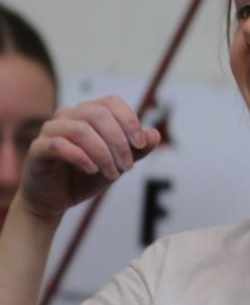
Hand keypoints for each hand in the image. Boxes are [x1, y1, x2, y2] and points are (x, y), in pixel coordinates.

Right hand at [17, 96, 159, 222]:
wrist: (54, 201)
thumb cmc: (85, 177)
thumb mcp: (118, 165)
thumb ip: (136, 150)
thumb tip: (154, 135)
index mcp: (88, 113)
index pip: (111, 102)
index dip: (129, 121)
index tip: (140, 145)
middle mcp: (68, 115)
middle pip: (98, 114)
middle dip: (118, 141)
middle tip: (128, 167)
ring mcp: (50, 130)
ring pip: (80, 129)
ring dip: (102, 153)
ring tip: (113, 174)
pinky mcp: (38, 149)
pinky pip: (59, 145)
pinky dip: (81, 157)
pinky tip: (92, 170)